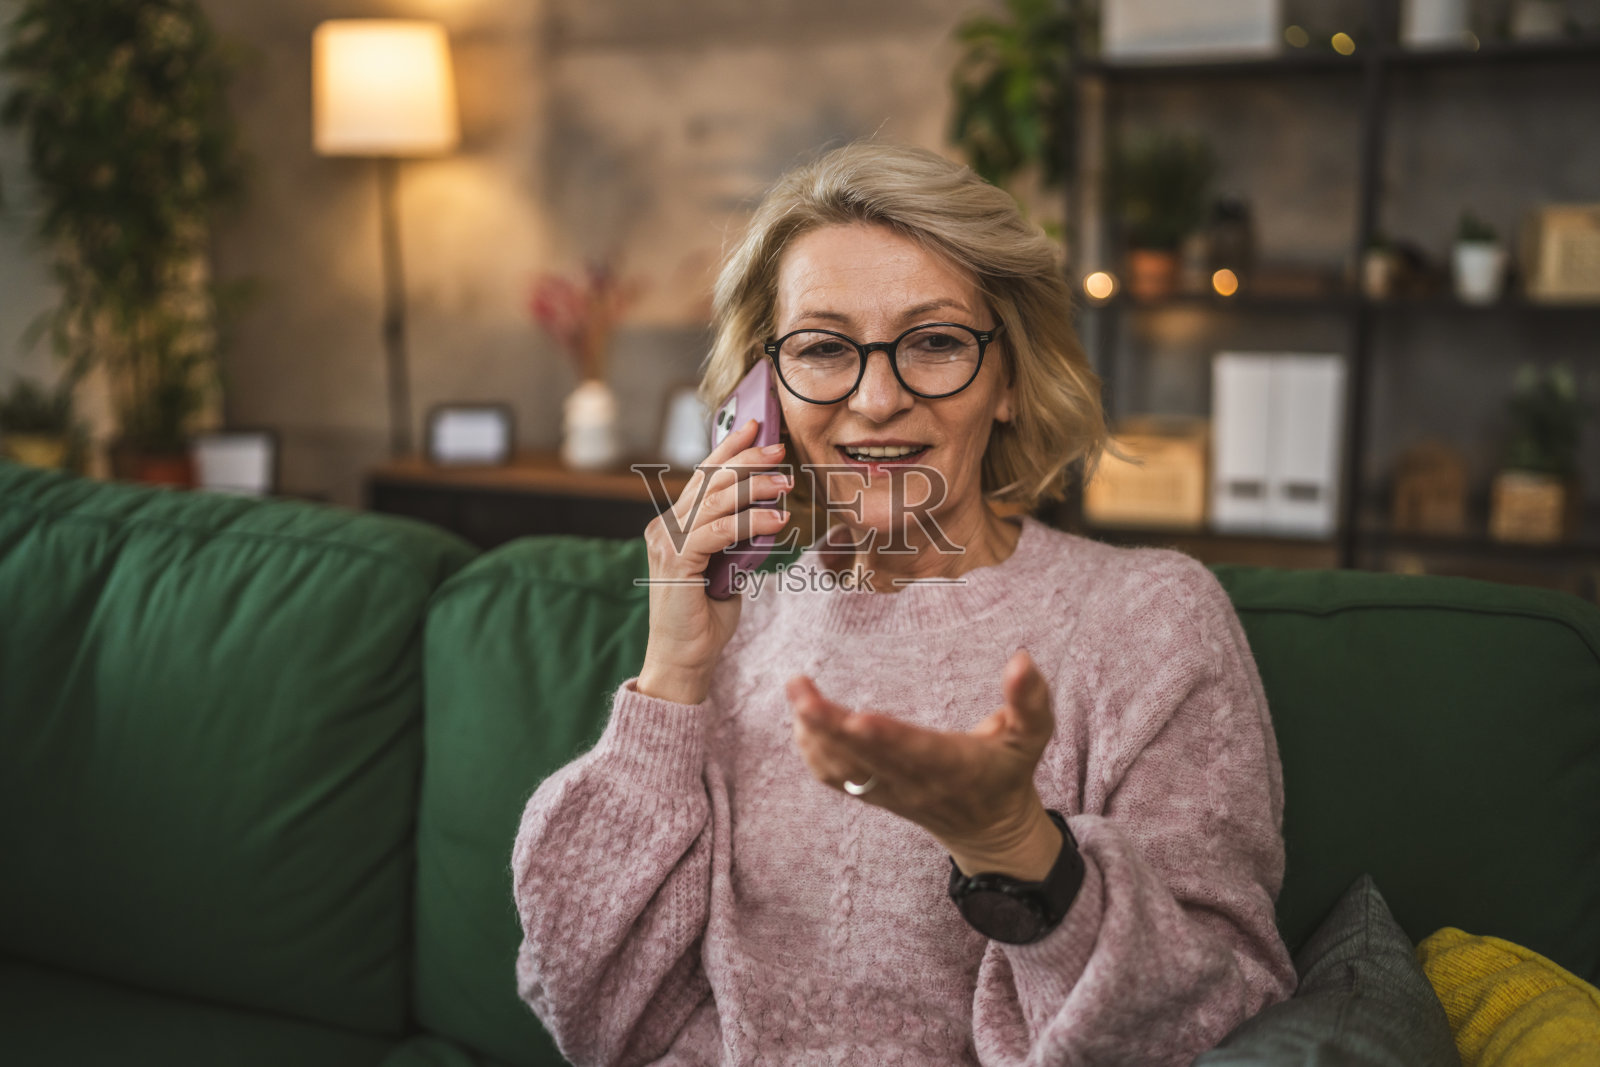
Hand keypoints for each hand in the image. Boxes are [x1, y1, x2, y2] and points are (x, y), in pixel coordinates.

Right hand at [638, 417, 790, 705]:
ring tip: (786, 483)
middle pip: (709, 479)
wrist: (684, 659)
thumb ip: (733, 538)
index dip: (728, 448)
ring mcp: (666, 541)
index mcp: (673, 524)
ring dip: (754, 487)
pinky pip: (719, 530)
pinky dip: (750, 521)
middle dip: (747, 459)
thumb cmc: (705, 617)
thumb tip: (764, 513)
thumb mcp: (725, 567)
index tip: (756, 427)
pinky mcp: (676, 559)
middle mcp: (664, 526)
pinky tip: (775, 519)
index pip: (702, 476)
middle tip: (780, 450)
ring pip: (715, 500)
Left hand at [787, 649, 1063, 880]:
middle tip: (799, 688)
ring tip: (797, 691)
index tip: (856, 717)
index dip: (886, 737)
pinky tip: (801, 721)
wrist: (990, 830)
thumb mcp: (1032, 736)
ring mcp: (890, 792)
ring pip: (843, 768)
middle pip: (865, 757)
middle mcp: (915, 782)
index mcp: (954, 765)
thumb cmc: (1009, 772)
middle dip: (828, 724)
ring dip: (813, 734)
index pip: (915, 751)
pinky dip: (813, 752)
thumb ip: (1030, 700)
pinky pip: (836, 778)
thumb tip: (1022, 658)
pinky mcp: (874, 795)